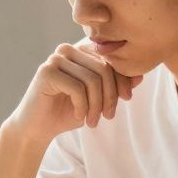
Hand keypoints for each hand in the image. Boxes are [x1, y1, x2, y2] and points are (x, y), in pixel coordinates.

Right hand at [5, 39, 142, 145]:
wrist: (37, 128)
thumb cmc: (68, 111)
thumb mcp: (98, 99)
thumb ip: (115, 86)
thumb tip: (140, 76)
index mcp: (81, 50)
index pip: (111, 58)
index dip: (123, 79)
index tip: (126, 100)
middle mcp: (67, 49)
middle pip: (104, 68)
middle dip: (110, 95)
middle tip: (107, 116)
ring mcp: (55, 59)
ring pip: (92, 79)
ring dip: (97, 105)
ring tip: (93, 121)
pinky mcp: (46, 72)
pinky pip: (77, 88)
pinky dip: (83, 107)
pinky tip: (79, 116)